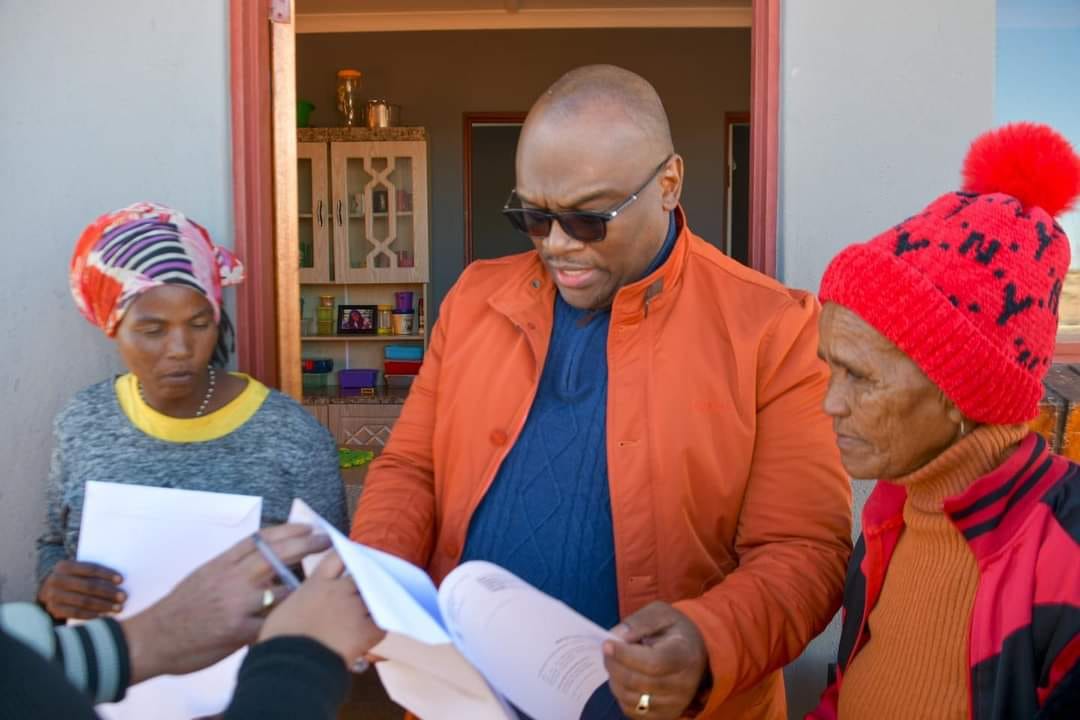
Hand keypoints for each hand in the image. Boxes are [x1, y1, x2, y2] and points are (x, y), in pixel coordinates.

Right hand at [38, 560, 125, 619]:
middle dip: (108, 592)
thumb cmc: (73, 578)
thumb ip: (93, 571)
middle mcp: (57, 580)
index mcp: (65, 566)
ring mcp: (53, 596)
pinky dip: (91, 615)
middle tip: (123, 597)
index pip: (90, 569)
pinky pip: (75, 613)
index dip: (107, 574)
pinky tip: (103, 616)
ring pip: (83, 601)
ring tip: (118, 608)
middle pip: (88, 586)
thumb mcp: (77, 570)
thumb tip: (120, 579)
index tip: (121, 580)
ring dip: (104, 605)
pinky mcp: (54, 609)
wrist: (48, 590)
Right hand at [122, 523, 330, 684]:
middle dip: (307, 545)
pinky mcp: (240, 631)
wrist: (152, 637)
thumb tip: (266, 554)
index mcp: (224, 563)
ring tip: (319, 584)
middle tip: (327, 541)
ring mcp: (237, 604)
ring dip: (301, 588)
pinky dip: (288, 619)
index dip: (289, 530)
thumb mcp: (205, 574)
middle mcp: (233, 579)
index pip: (262, 539)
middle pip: (277, 555)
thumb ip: (234, 564)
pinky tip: (301, 616)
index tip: (309, 526)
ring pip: (283, 589)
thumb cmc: (180, 607)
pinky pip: (274, 622)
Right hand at [259, 551, 385, 667]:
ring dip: (373, 605)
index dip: (348, 556)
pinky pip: (381, 625)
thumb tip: (309, 606)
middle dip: (363, 585)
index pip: (338, 557)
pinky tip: (371, 634)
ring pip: (374, 599)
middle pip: (362, 578)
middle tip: (361, 596)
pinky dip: (378, 628)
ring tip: (368, 615)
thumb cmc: (280, 641)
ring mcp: (355, 609)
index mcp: (317, 583)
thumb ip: (304, 599)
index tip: (352, 559)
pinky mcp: (366, 631)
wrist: (291, 665)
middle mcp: (340, 590)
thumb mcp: (286, 610)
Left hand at [603, 602, 707, 718]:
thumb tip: (617, 636)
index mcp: (685, 656)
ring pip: (631, 699)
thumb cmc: (675, 630)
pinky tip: (623, 678)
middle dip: (614, 665)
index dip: (625, 656)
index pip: (652, 663)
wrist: (695, 652)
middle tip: (606, 651)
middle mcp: (683, 685)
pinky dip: (621, 695)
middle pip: (638, 682)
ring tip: (616, 663)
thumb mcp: (661, 613)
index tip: (607, 644)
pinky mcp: (665, 716)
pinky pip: (632, 711)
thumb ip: (640, 622)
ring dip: (615, 680)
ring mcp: (675, 704)